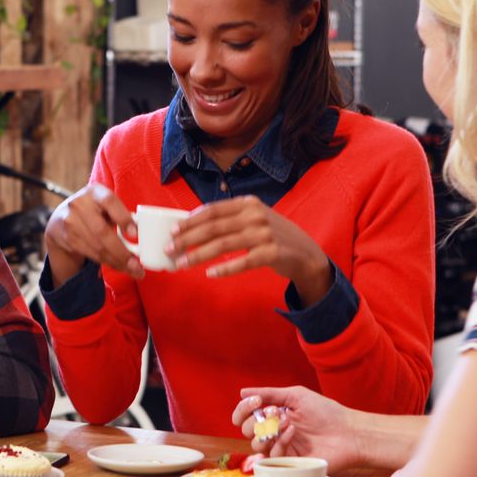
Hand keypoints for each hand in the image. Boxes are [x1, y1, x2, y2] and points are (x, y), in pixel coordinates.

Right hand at [44, 183, 142, 283]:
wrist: (62, 218)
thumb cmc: (94, 211)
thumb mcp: (105, 205)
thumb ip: (121, 214)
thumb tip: (141, 234)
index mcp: (95, 192)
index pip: (109, 202)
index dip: (123, 218)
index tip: (135, 234)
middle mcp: (80, 204)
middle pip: (102, 231)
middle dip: (121, 251)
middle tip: (137, 264)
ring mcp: (70, 221)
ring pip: (97, 247)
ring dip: (117, 261)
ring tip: (132, 269)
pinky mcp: (68, 237)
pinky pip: (91, 254)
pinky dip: (107, 262)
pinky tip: (118, 266)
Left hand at [167, 196, 331, 302]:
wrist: (306, 253)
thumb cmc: (272, 236)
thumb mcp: (254, 219)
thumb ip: (230, 219)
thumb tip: (193, 228)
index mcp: (248, 203)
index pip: (213, 210)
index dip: (190, 220)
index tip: (172, 230)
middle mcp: (256, 215)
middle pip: (214, 227)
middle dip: (188, 239)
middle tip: (170, 249)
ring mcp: (265, 234)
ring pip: (223, 245)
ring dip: (198, 255)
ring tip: (181, 264)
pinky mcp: (271, 253)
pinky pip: (242, 262)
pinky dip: (225, 268)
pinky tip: (210, 274)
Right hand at [232, 387, 361, 472]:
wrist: (348, 433)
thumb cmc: (326, 412)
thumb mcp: (296, 396)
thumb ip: (270, 393)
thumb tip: (243, 392)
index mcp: (273, 414)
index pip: (245, 415)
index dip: (243, 409)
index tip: (255, 403)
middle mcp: (274, 431)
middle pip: (245, 430)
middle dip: (255, 421)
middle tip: (273, 414)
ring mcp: (280, 447)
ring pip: (255, 445)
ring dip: (268, 432)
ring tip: (287, 423)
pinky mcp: (288, 462)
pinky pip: (272, 455)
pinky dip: (280, 442)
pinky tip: (293, 433)